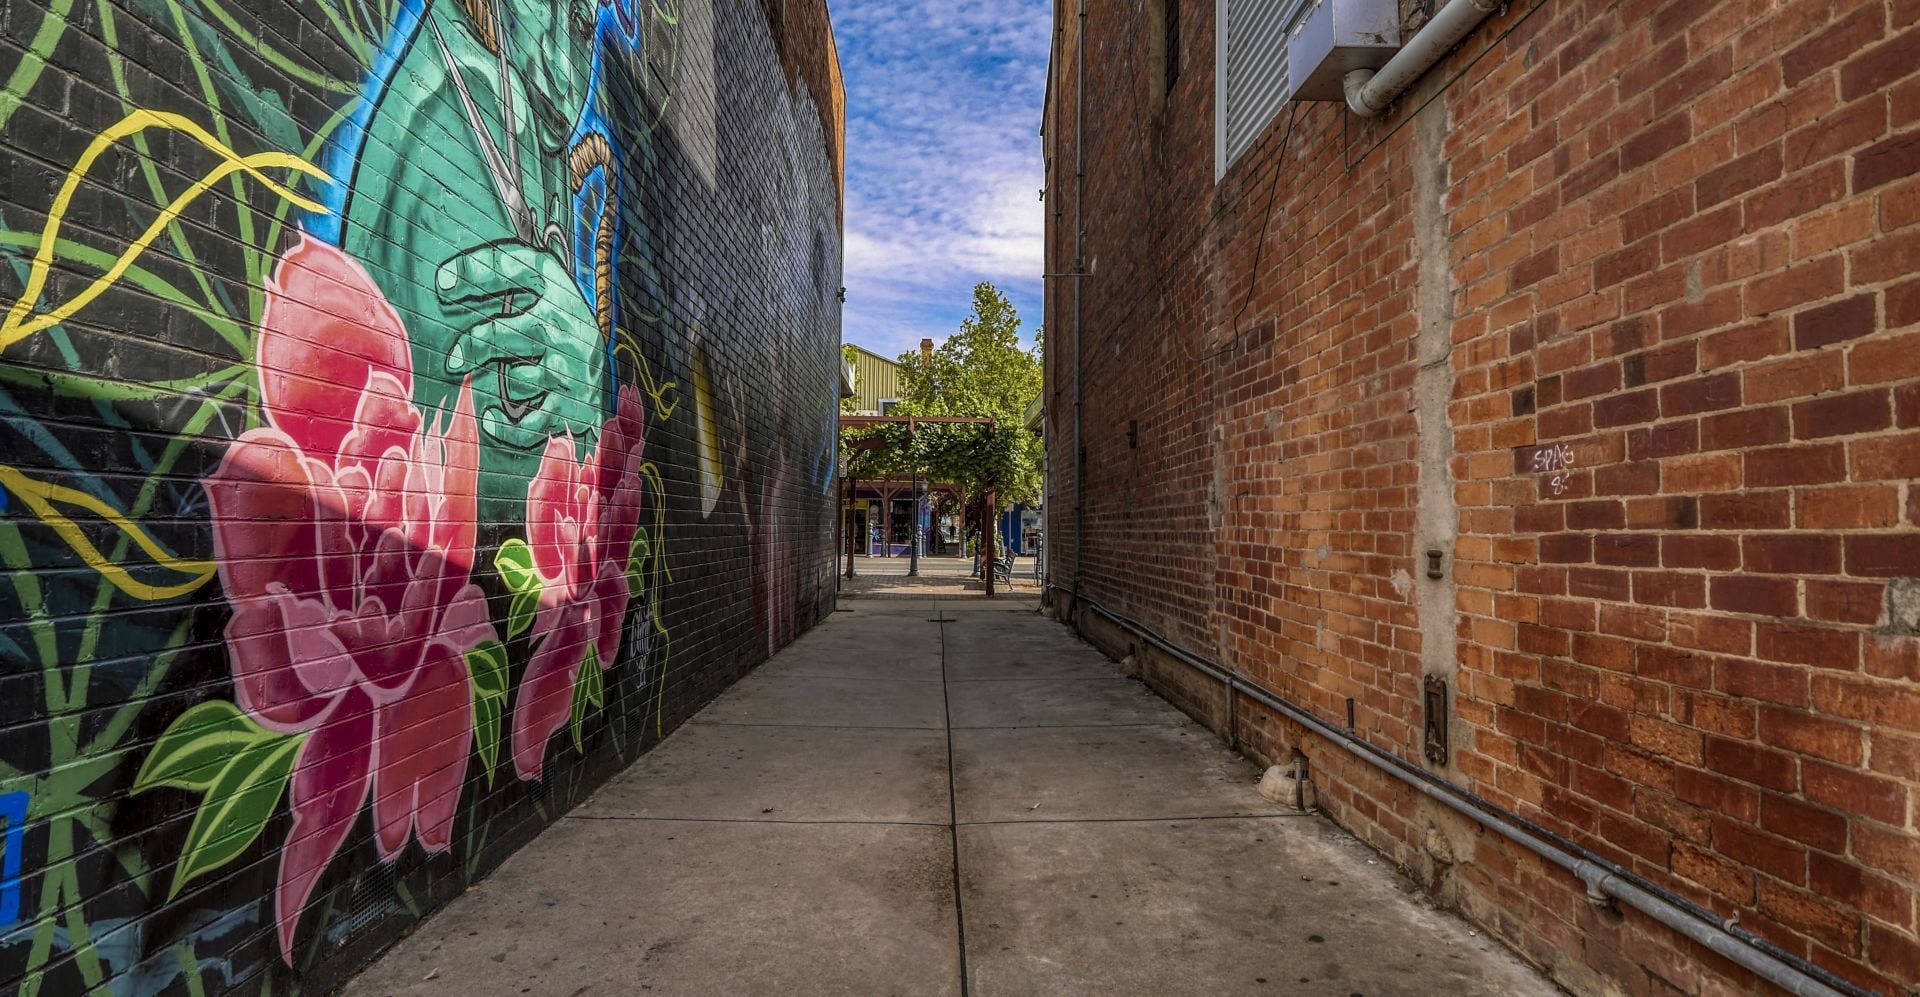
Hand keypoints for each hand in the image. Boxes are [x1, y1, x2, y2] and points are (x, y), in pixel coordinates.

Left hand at [435, 240, 605, 452]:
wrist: (617, 365)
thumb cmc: (565, 324)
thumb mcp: (552, 289)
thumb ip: (513, 275)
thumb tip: (451, 277)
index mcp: (559, 291)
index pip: (519, 267)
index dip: (478, 270)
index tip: (442, 282)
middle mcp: (568, 326)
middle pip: (518, 331)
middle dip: (479, 344)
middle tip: (453, 360)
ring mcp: (573, 368)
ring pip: (523, 379)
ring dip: (503, 385)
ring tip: (491, 385)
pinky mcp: (575, 405)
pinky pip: (534, 421)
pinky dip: (509, 426)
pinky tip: (490, 420)